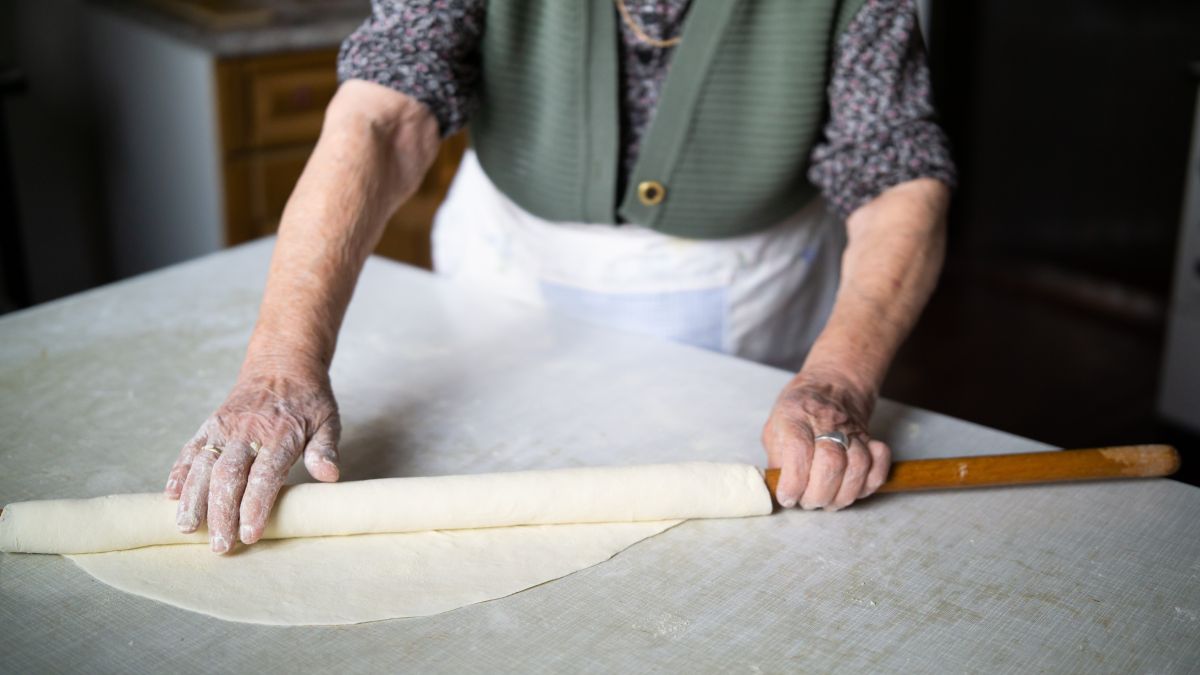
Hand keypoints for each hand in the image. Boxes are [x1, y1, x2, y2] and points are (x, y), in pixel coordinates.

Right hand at [164, 367, 340, 552]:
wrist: (282, 364)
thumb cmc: (309, 400)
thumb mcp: (328, 420)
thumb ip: (325, 449)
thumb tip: (329, 475)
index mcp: (281, 434)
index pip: (265, 476)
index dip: (255, 507)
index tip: (249, 535)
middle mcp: (248, 431)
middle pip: (229, 476)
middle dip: (221, 513)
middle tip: (219, 546)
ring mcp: (225, 427)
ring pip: (203, 465)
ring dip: (193, 498)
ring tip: (187, 529)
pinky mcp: (210, 424)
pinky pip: (190, 449)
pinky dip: (179, 471)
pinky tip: (172, 496)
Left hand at [761, 368, 889, 509]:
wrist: (831, 387)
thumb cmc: (798, 412)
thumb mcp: (775, 429)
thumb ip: (776, 459)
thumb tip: (779, 489)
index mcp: (796, 418)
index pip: (799, 451)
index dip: (793, 482)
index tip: (787, 497)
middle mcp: (826, 424)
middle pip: (831, 463)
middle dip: (818, 494)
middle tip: (807, 502)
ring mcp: (852, 432)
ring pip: (858, 467)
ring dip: (842, 494)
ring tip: (828, 501)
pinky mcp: (871, 440)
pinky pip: (880, 464)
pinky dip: (870, 483)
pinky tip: (853, 489)